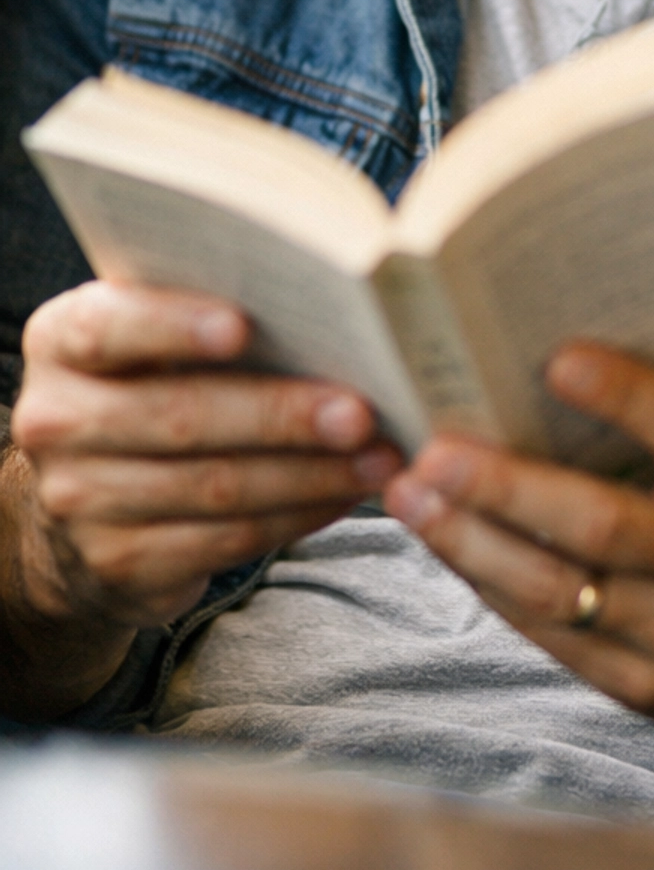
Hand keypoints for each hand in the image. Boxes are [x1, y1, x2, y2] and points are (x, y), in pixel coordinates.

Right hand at [9, 279, 401, 635]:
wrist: (85, 502)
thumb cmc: (151, 384)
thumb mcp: (152, 339)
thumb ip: (212, 311)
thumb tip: (334, 307)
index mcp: (62, 341)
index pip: (108, 326)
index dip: (174, 324)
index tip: (244, 326)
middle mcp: (57, 420)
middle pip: (181, 416)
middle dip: (281, 415)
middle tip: (361, 411)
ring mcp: (80, 500)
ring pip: (215, 486)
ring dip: (310, 474)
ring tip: (380, 457)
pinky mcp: (120, 562)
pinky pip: (226, 539)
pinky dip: (298, 515)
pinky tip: (346, 494)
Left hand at [385, 341, 653, 788]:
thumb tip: (567, 349)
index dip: (625, 395)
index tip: (553, 357)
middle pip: (602, 526)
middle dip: (504, 485)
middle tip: (430, 447)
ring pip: (558, 591)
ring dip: (471, 541)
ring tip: (410, 494)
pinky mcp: (652, 693)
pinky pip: (555, 637)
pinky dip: (494, 588)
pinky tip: (451, 544)